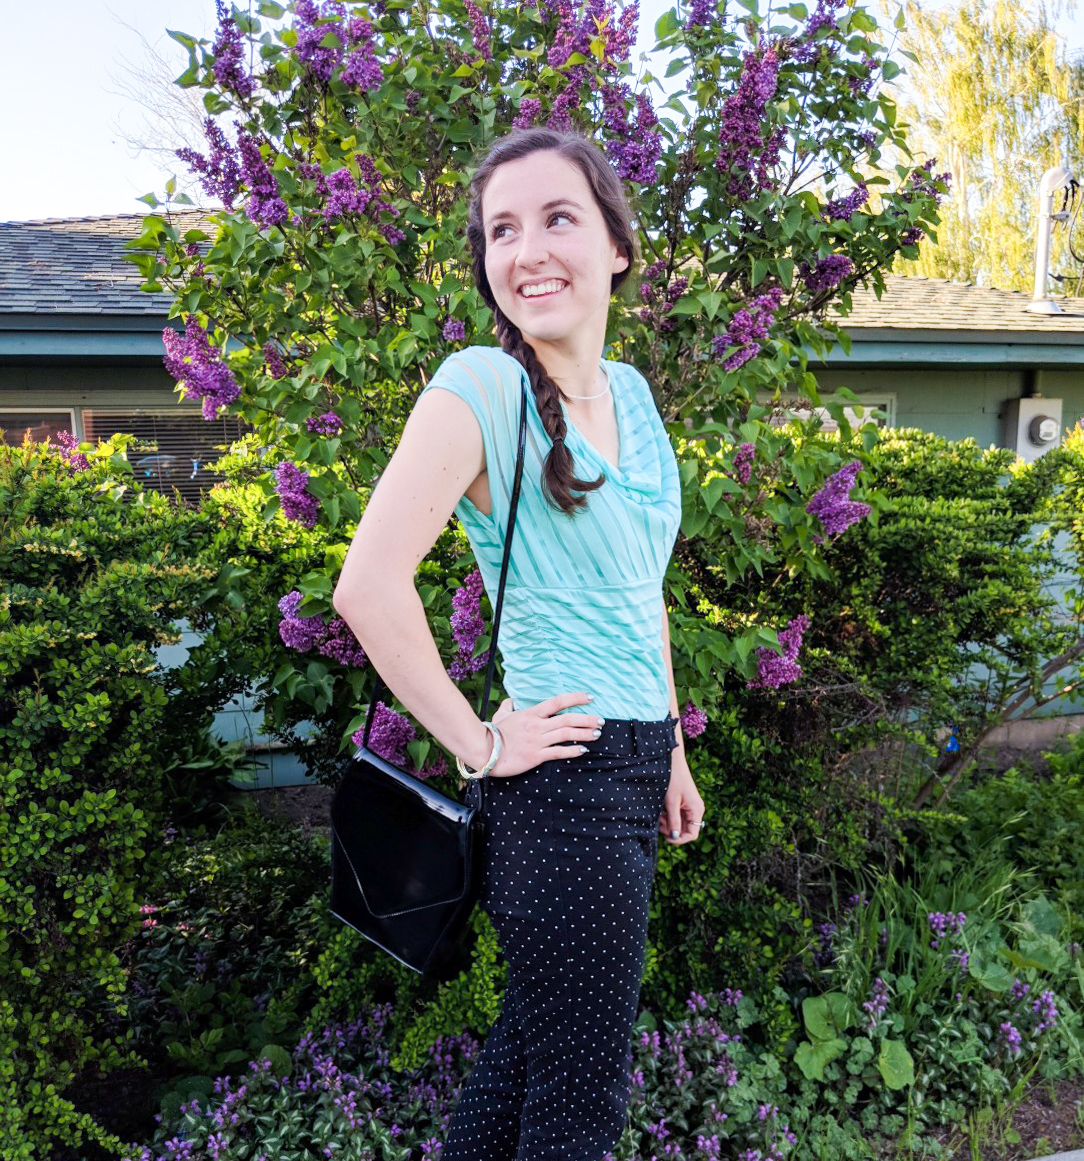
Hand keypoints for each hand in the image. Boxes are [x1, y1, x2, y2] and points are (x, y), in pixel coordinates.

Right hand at [481, 692, 602, 777]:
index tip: (589, 697)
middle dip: (587, 719)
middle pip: (568, 719)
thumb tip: (511, 700)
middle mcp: (537, 725)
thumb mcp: (501, 715)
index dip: (575, 698)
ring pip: (566, 734)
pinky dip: (572, 751)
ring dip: (584, 733)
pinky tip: (583, 750)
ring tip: (596, 734)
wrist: (485, 751)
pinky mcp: (536, 756)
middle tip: (600, 721)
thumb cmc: (493, 733)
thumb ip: (508, 707)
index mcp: (531, 713)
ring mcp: (537, 740)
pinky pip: (558, 752)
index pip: (558, 702)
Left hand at [659, 754, 704, 844]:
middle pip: (685, 829)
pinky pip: (677, 814)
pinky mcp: (683, 801)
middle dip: (672, 830)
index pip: (692, 834)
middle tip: (659, 824)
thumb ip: (673, 820)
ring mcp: (689, 805)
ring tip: (659, 816)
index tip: (666, 837)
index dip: (679, 839)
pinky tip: (661, 811)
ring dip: (669, 823)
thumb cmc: (673, 778)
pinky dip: (669, 816)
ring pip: (679, 822)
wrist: (672, 760)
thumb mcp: (671, 802)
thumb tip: (674, 837)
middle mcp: (695, 809)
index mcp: (697, 810)